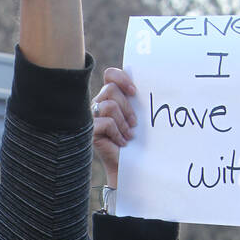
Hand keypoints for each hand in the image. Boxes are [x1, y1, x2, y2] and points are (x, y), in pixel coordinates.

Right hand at [93, 67, 136, 184]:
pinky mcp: (89, 131)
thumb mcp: (136, 116)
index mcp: (108, 97)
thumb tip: (149, 85)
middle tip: (134, 123)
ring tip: (128, 134)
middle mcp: (97, 104)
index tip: (134, 91)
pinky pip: (106, 123)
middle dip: (127, 106)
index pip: (110, 75)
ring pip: (109, 105)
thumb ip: (135, 101)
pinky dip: (118, 133)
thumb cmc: (134, 140)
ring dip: (123, 122)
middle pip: (110, 89)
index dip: (121, 78)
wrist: (128, 164)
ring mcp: (91, 117)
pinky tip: (121, 142)